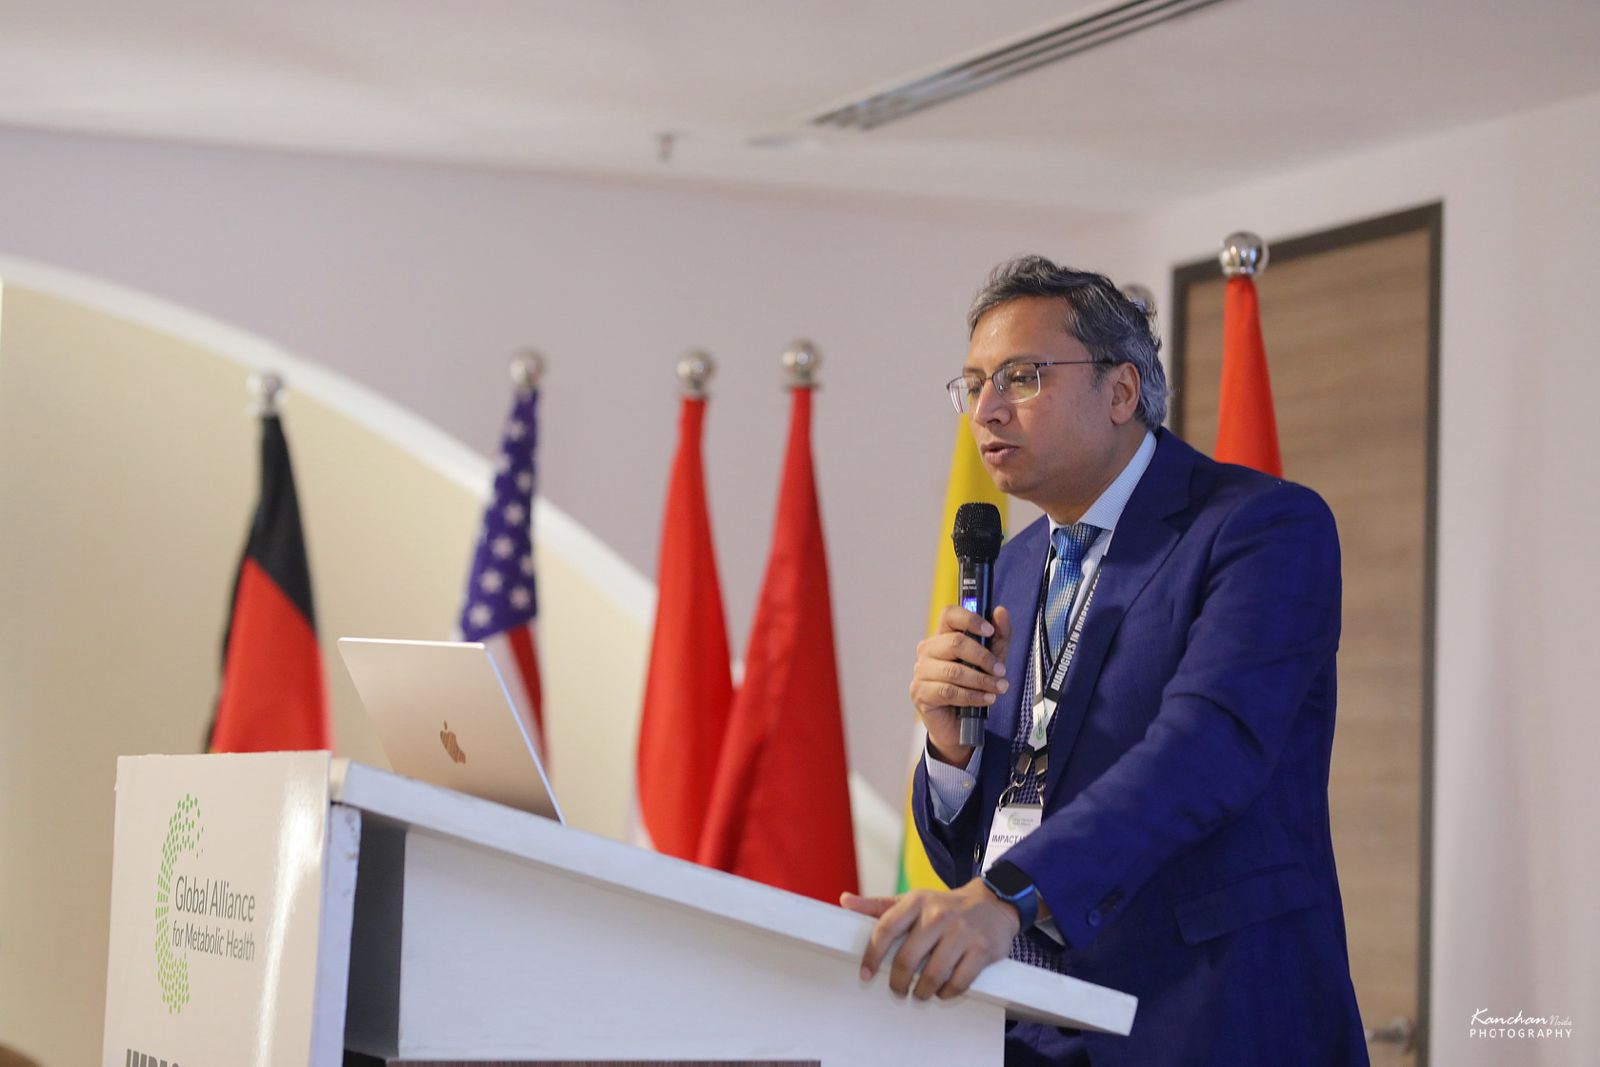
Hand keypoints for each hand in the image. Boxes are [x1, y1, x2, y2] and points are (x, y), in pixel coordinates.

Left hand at [840, 881, 1018, 1000]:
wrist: (992, 903)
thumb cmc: (944, 906)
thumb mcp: (913, 900)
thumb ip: (879, 905)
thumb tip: (844, 901)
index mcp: (917, 901)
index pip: (886, 929)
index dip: (872, 955)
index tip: (865, 974)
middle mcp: (938, 915)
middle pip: (907, 958)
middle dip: (898, 982)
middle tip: (897, 990)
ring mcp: (962, 932)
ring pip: (933, 975)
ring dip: (921, 992)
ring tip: (918, 994)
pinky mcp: (982, 949)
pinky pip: (959, 982)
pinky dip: (947, 993)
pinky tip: (942, 992)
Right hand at [910, 604, 1011, 763]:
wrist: (958, 725)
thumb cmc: (972, 687)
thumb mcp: (991, 660)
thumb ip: (998, 637)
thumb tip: (1000, 612)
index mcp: (943, 636)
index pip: (949, 615)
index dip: (970, 619)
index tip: (989, 630)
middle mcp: (928, 650)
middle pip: (955, 643)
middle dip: (983, 657)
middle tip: (1000, 670)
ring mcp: (921, 672)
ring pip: (954, 671)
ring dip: (981, 680)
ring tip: (998, 688)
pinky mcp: (920, 693)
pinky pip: (949, 691)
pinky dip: (972, 696)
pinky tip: (985, 699)